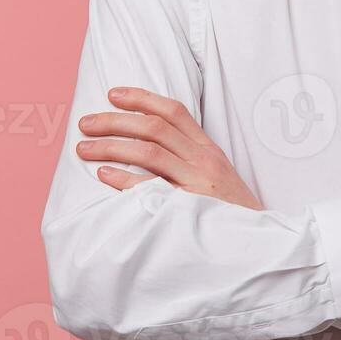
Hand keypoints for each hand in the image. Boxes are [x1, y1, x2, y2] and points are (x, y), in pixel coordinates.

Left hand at [75, 87, 263, 210]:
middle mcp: (203, 159)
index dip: (141, 98)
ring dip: (111, 146)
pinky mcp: (189, 207)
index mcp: (207, 148)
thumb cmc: (229, 211)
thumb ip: (187, 158)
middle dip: (115, 121)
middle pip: (154, 127)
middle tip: (85, 123)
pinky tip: (104, 176)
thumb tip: (144, 144)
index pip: (173, 111)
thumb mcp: (214, 175)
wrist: (255, 245)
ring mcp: (197, 182)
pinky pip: (151, 188)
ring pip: (149, 151)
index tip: (112, 94)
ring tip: (85, 148)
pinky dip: (124, 179)